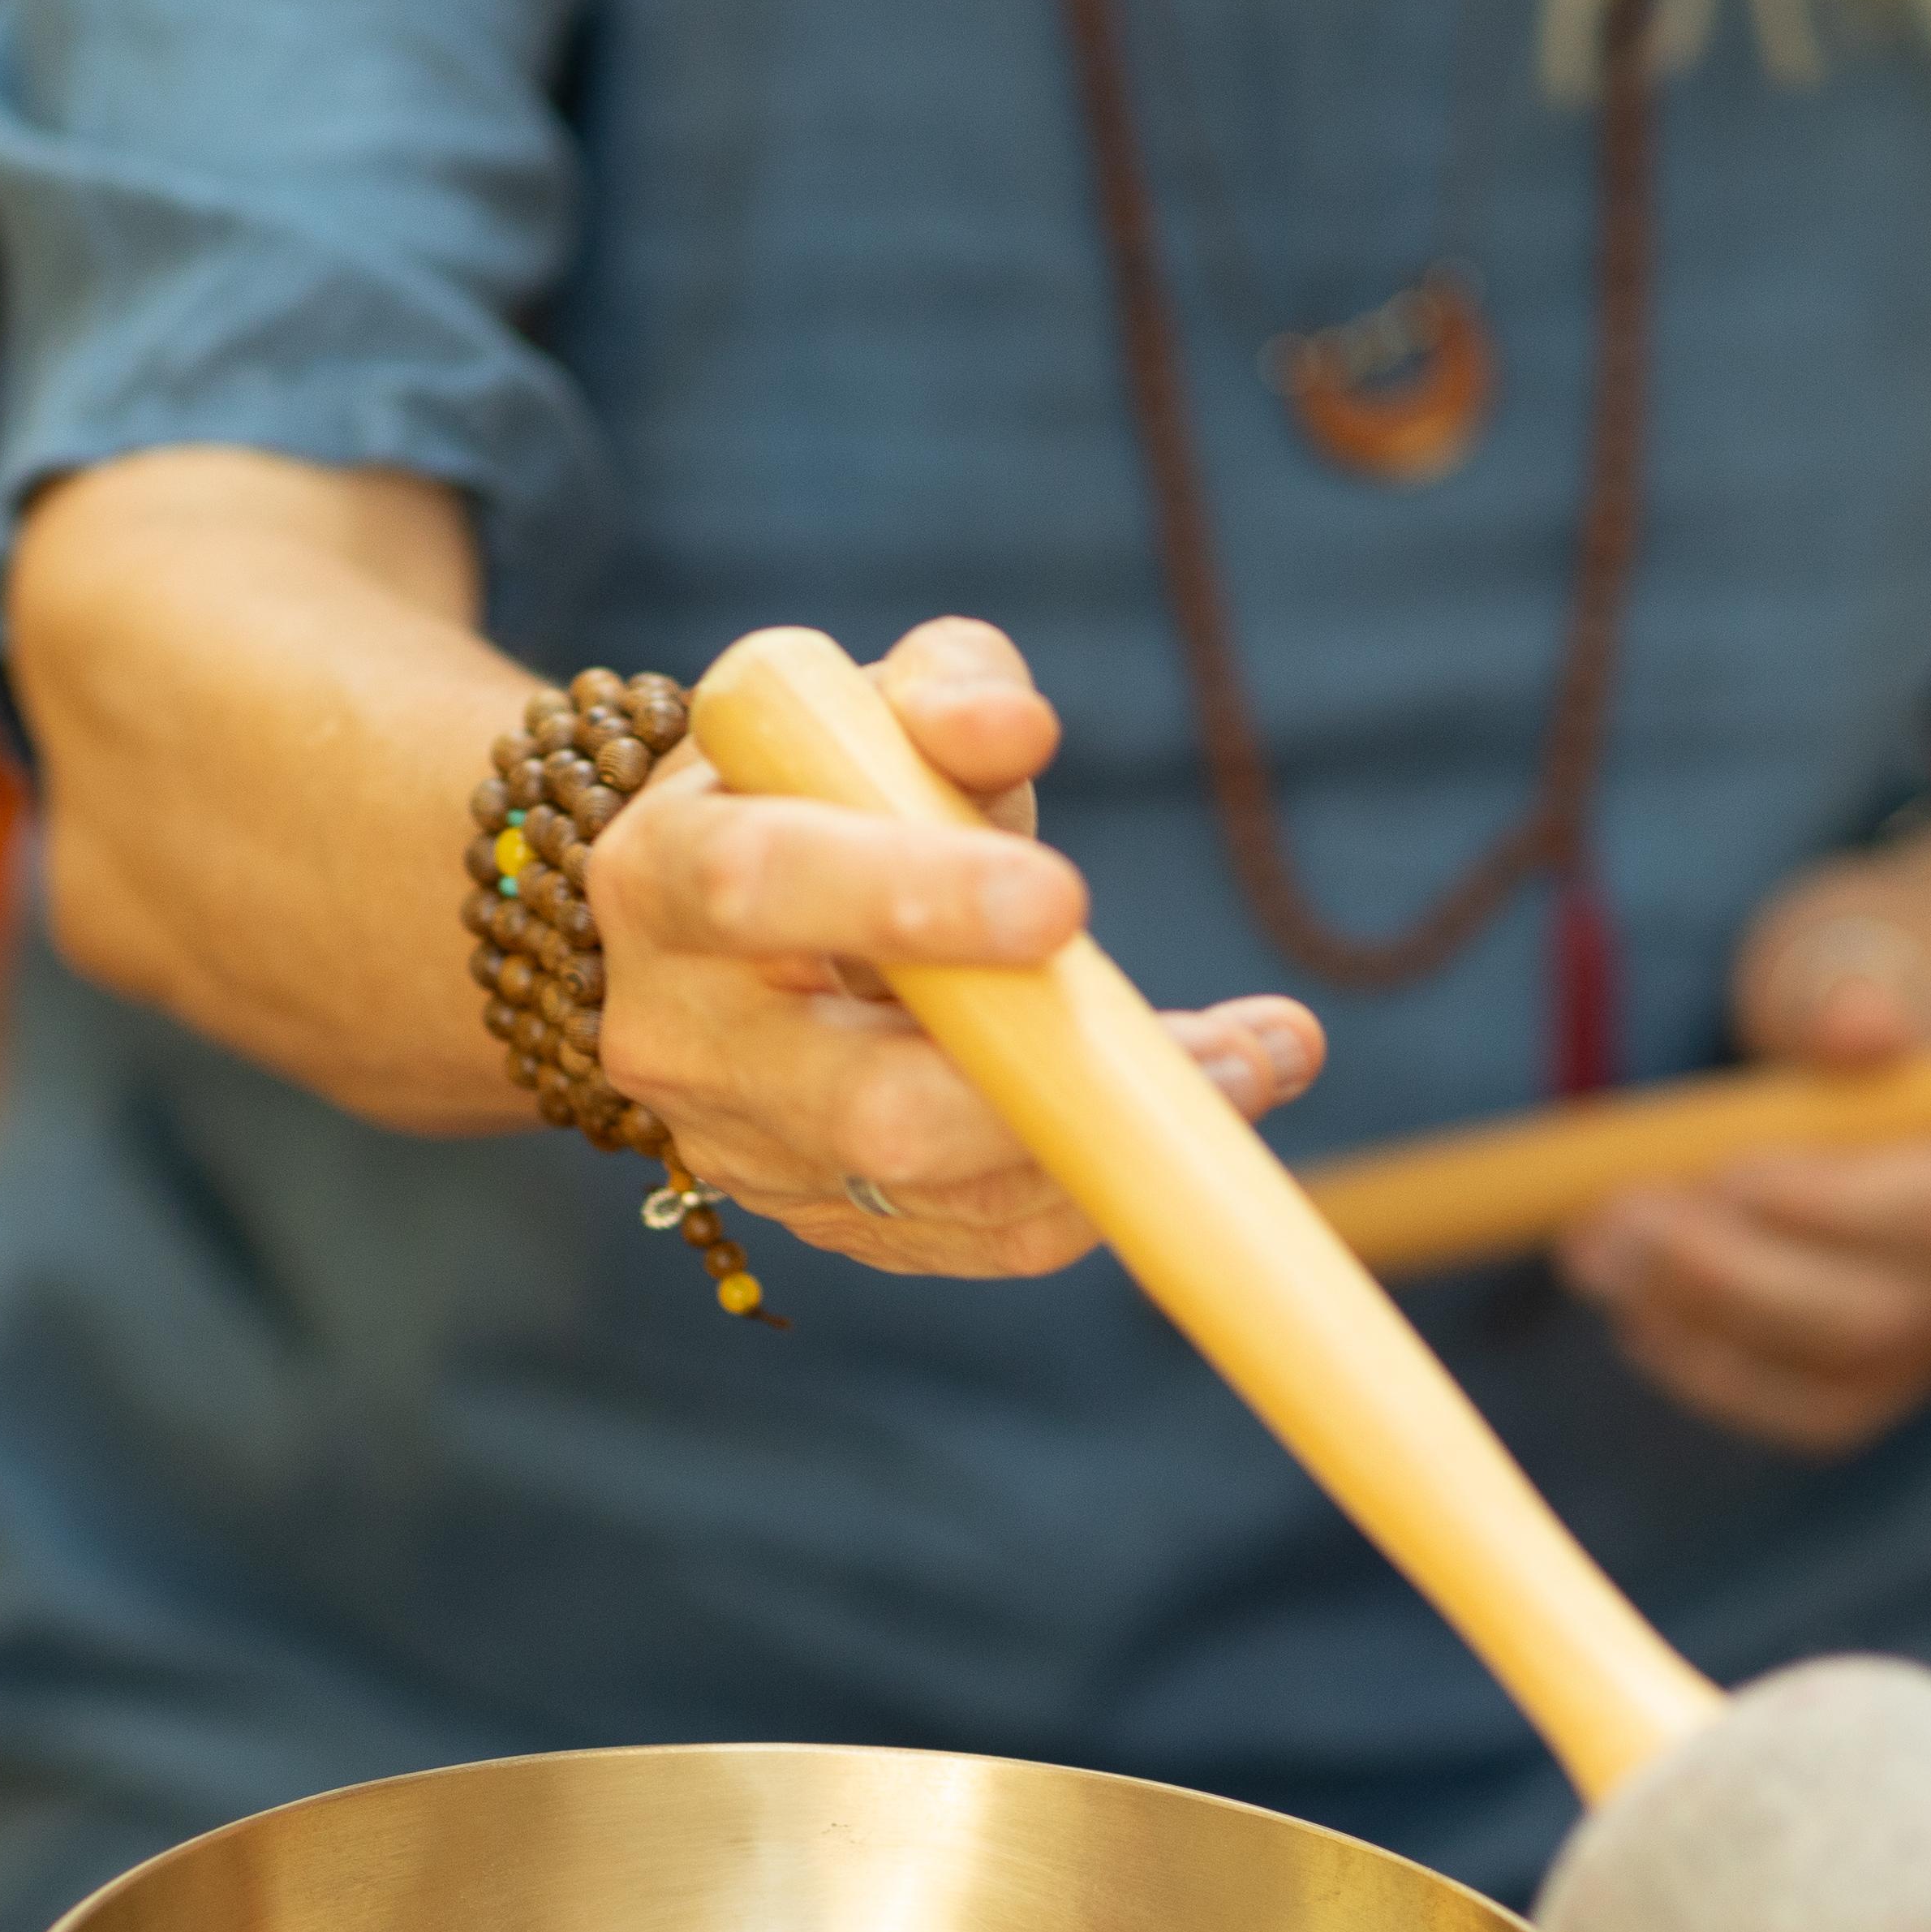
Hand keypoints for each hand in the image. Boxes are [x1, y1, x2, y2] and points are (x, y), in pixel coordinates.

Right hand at [580, 619, 1321, 1275]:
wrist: (711, 929)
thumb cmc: (810, 793)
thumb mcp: (859, 712)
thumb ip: (944, 690)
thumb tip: (1016, 727)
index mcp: (663, 872)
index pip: (765, 889)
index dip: (914, 899)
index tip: (1065, 899)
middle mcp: (682, 1035)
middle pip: (867, 1106)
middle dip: (1060, 1083)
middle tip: (1240, 1050)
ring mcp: (746, 1150)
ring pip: (946, 1191)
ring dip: (1124, 1139)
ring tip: (1267, 1058)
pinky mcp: (823, 1221)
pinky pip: (980, 1241)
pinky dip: (1099, 1185)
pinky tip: (1192, 1111)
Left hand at [1557, 825, 1930, 1454]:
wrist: (1905, 1006)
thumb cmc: (1871, 964)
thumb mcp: (1859, 935)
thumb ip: (1847, 984)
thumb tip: (1857, 1026)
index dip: (1824, 1206)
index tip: (1712, 1171)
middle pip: (1884, 1313)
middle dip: (1728, 1277)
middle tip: (1607, 1222)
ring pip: (1846, 1378)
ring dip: (1703, 1327)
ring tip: (1596, 1258)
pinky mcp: (1907, 1365)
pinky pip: (1817, 1411)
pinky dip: (1720, 1377)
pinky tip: (1639, 1317)